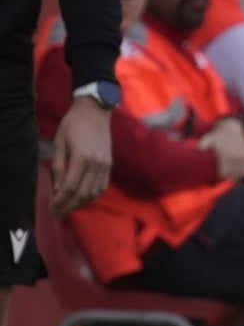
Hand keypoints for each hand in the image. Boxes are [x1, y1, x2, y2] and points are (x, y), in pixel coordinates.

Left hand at [50, 97, 112, 216]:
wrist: (95, 113)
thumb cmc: (73, 124)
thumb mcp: (60, 142)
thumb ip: (59, 165)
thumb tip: (58, 187)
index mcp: (82, 158)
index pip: (70, 187)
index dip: (61, 200)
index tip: (52, 207)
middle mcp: (96, 164)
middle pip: (83, 194)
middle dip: (69, 206)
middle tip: (58, 212)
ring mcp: (105, 166)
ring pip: (94, 193)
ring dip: (80, 203)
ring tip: (68, 207)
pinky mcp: (109, 165)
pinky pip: (101, 187)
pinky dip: (91, 196)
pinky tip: (82, 198)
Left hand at [198, 118, 243, 180]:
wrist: (230, 128)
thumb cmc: (216, 137)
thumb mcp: (208, 139)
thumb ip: (203, 144)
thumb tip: (198, 148)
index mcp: (225, 154)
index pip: (223, 173)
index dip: (219, 178)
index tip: (216, 178)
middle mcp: (235, 156)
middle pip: (232, 175)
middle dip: (227, 177)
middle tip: (223, 177)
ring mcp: (243, 156)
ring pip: (241, 174)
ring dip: (236, 176)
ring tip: (230, 175)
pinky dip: (243, 173)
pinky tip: (237, 172)